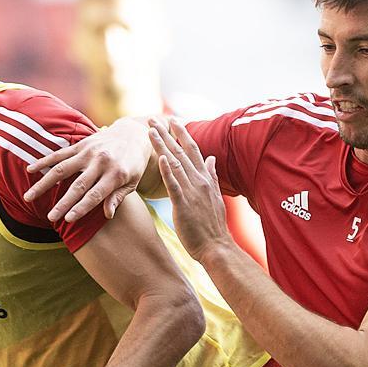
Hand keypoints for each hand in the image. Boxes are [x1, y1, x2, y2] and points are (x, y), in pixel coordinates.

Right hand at [24, 117, 151, 222]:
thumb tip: (108, 215)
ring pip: (62, 169)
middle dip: (63, 203)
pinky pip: (59, 154)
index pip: (95, 195)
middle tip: (51, 218)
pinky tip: (30, 170)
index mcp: (116, 174)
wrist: (133, 135)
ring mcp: (89, 152)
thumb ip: (118, 197)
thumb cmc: (133, 165)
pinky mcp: (81, 144)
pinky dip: (44, 162)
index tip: (68, 220)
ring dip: (44, 184)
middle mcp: (101, 162)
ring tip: (28, 197)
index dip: (81, 208)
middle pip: (78, 186)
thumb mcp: (132, 182)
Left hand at [149, 117, 232, 260]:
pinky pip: (174, 184)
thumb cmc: (212, 226)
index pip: (192, 150)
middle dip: (166, 134)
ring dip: (162, 146)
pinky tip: (160, 158)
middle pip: (181, 152)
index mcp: (205, 178)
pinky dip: (167, 170)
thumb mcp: (215, 196)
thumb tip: (212, 158)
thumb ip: (212, 175)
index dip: (182, 134)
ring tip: (150, 131)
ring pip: (175, 163)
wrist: (216, 247)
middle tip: (153, 119)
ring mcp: (192, 191)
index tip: (172, 120)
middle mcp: (199, 180)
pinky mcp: (184, 204)